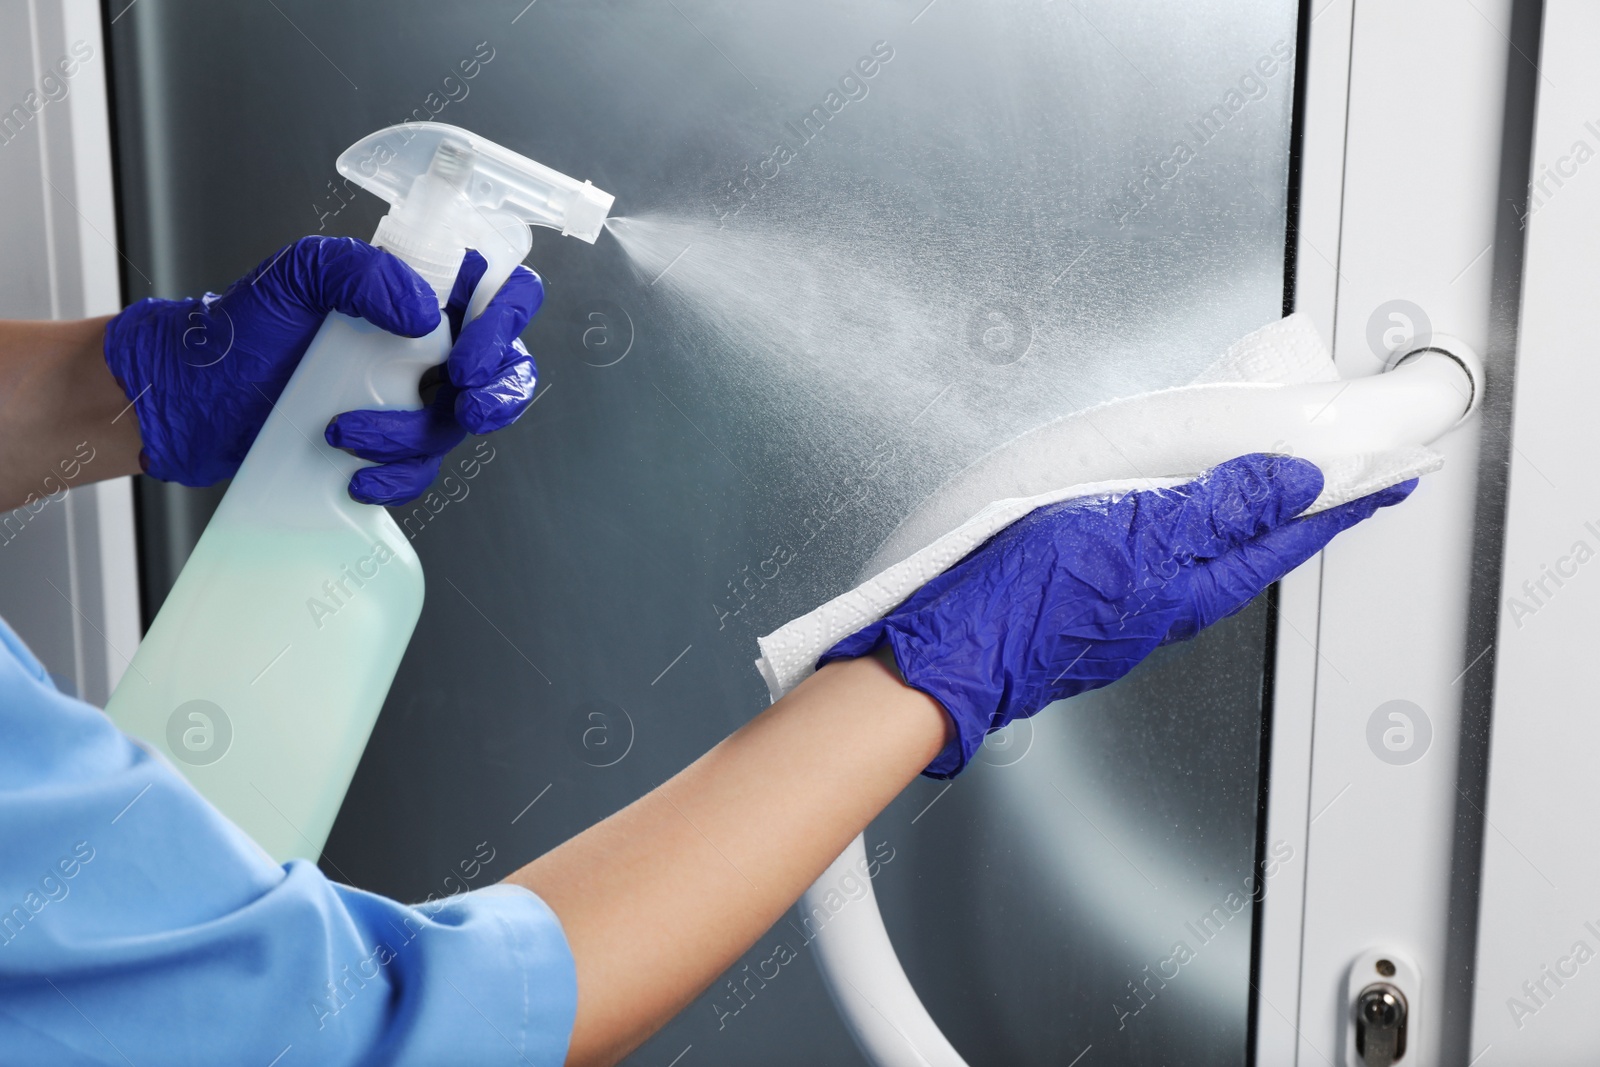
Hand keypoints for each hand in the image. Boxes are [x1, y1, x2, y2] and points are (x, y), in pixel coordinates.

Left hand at [103, 236, 542, 504]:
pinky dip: (396, 478)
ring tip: (345, 433)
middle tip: (464, 406)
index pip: (499, 291)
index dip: (506, 322)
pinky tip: (355, 477)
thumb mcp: (293, 277)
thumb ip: (359, 272)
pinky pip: (421, 472)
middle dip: (497, 394)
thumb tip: (424, 313)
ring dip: (413, 439)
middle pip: (505, 368)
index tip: (469, 358)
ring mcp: (408, 399)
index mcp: (415, 291)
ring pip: (455, 426)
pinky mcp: (387, 447)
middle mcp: (422, 345)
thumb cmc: (237, 332)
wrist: (188, 403)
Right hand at [819, 453, 1415, 776]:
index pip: (1292, 536)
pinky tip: (1168, 508)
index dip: (1346, 502)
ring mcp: (1130, 603)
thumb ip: (1214, 508)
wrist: (950, 655)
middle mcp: (1172, 600)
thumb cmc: (1028, 600)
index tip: (1392, 478)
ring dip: (1245, 514)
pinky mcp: (1090, 599)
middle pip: (1258, 546)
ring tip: (1267, 481)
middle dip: (1304, 509)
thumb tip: (1293, 481)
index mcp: (1193, 584)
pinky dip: (1183, 523)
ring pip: (1206, 550)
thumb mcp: (1132, 533)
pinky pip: (1157, 553)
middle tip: (1344, 476)